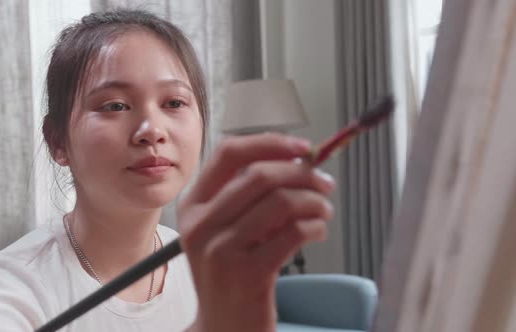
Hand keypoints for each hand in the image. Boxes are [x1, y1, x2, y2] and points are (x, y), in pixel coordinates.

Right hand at [178, 133, 335, 331]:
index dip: (270, 143)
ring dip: (314, 201)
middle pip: (260, 175)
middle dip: (303, 174)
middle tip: (325, 183)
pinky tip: (317, 232)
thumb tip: (297, 161)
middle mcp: (201, 225)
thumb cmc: (230, 275)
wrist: (223, 327)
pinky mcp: (247, 273)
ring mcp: (221, 250)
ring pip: (281, 202)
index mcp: (194, 206)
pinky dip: (315, 227)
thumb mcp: (223, 231)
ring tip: (324, 211)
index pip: (229, 153)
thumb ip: (248, 196)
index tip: (302, 148)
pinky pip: (294, 233)